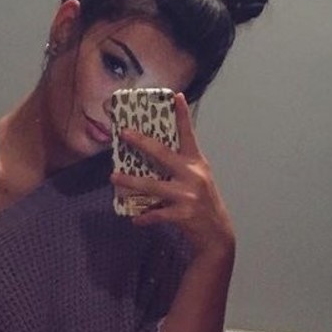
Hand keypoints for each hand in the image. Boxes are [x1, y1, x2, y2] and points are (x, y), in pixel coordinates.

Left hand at [110, 94, 235, 258]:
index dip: (182, 115)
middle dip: (142, 142)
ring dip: (131, 182)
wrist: (217, 234)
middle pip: (163, 154)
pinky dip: (144, 217)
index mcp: (197, 163)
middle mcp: (193, 175)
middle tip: (124, 133)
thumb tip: (156, 155)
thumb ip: (183, 166)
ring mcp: (188, 195)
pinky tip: (135, 219)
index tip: (176, 96)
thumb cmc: (204, 204)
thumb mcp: (199, 179)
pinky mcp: (182, 215)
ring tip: (114, 177)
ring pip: (153, 185)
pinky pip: (156, 214)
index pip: (189, 135)